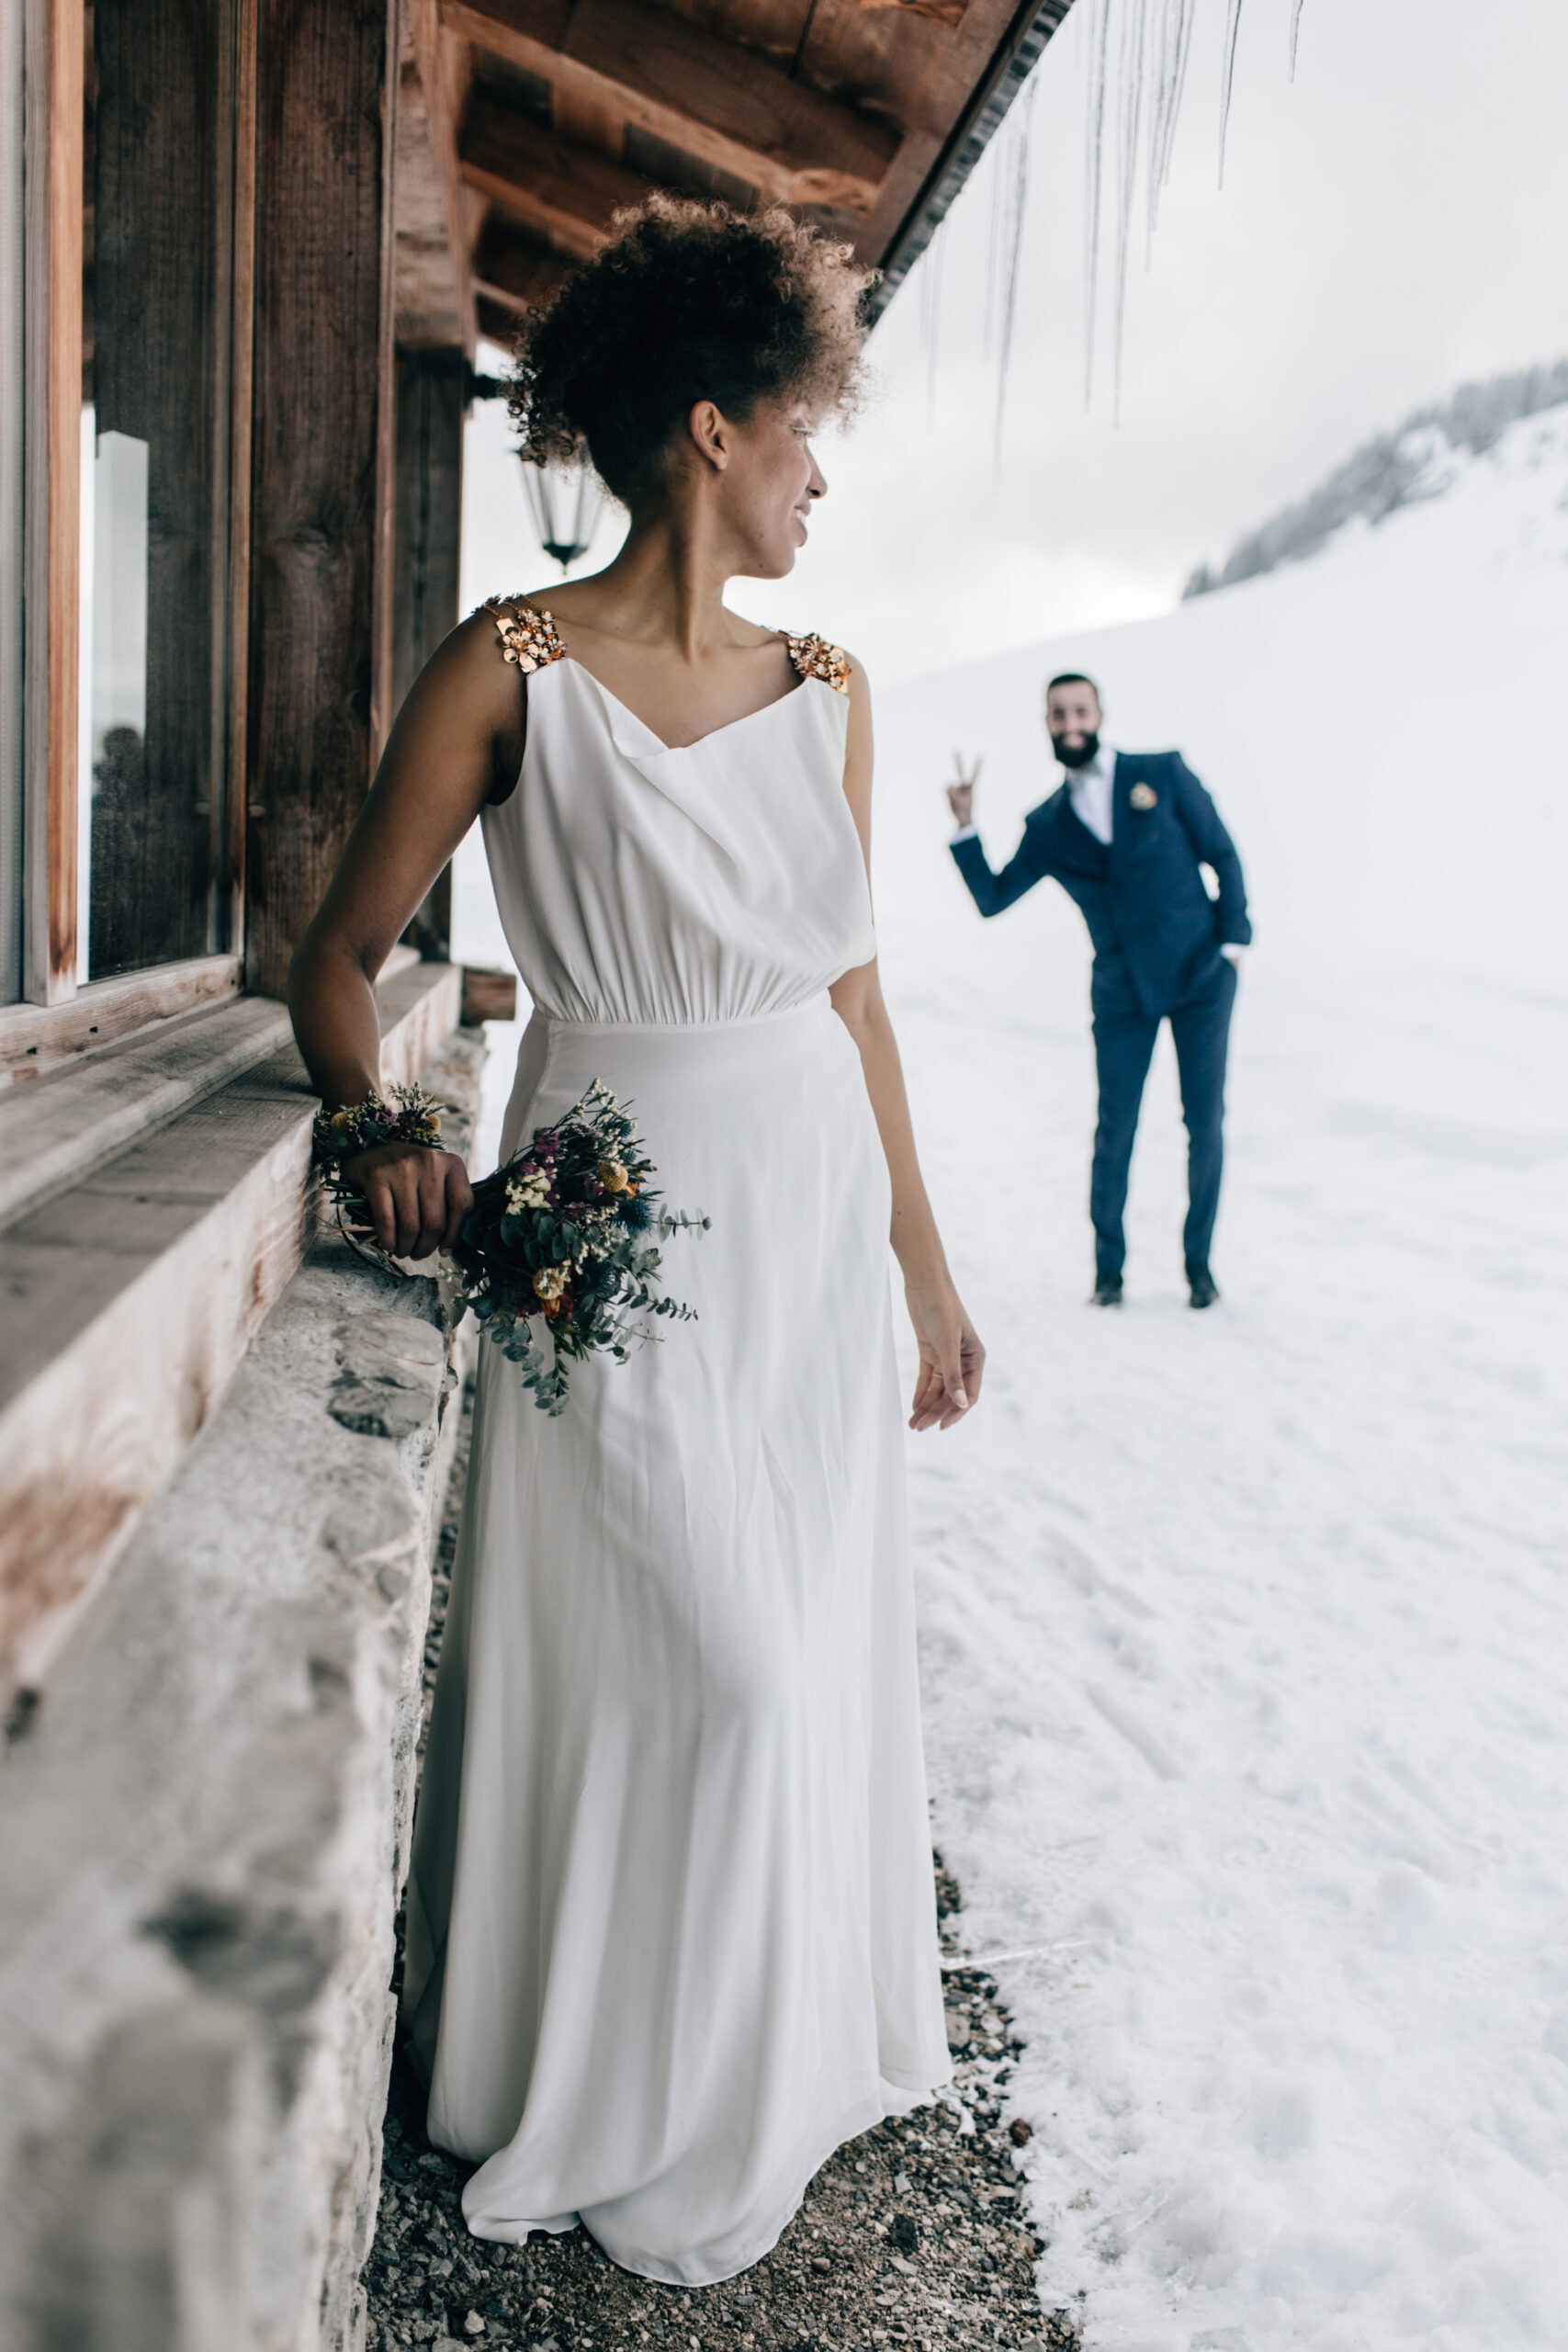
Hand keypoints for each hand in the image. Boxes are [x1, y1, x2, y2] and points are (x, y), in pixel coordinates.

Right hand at [341, 1141, 473, 1260]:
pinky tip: (389, 1244)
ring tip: (403, 1251)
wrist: (373, 1150)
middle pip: (434, 1221)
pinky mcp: (377, 1177)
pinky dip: (388, 1239)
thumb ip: (449, 1204)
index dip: (454, 1235)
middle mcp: (429, 1162)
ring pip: (410, 1225)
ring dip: (406, 1247)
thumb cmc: (411, 1173)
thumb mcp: (438, 1179)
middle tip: (419, 1254)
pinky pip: (386, 1219)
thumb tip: (448, 1247)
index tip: (444, 1250)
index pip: (462, 1206)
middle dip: (426, 1247)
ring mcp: (402, 1168)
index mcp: (451, 1164)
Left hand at [905, 1280, 984, 1432]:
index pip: (968, 1393)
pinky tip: (913, 1407)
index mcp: (975, 1358)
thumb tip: (961, 1404)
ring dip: (926, 1405)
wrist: (925, 1283)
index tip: (942, 1426)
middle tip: (919, 1427)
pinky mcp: (930, 1351)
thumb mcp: (947, 1345)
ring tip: (913, 1423)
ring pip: (937, 1388)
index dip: (956, 1412)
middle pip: (950, 1394)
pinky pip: (927, 1378)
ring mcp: (946, 1356)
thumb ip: (953, 1375)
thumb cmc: (942, 1309)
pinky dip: (920, 1392)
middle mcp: (963, 1359)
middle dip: (935, 1412)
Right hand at [946, 751, 981, 830]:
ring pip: (950, 786)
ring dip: (951, 793)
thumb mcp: (960, 804)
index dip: (977, 766)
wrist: (962, 819)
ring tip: (956, 801)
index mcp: (970, 788)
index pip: (974, 775)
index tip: (981, 756)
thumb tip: (949, 785)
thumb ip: (954, 794)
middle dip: (958, 761)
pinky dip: (947, 794)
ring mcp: (956, 789)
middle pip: (960, 771)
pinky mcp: (950, 793)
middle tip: (955, 750)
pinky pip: (946, 790)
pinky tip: (950, 800)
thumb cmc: (965, 811)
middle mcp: (963, 786)